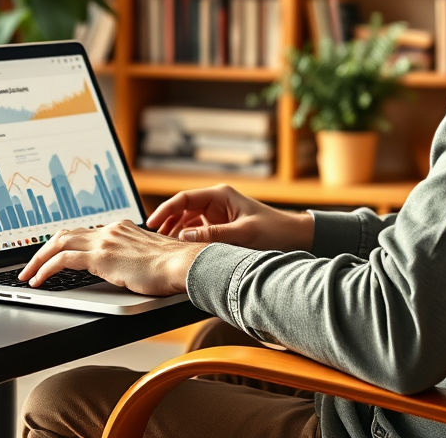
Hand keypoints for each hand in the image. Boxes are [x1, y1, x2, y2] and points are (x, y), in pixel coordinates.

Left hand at [17, 220, 206, 295]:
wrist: (185, 265)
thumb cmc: (174, 268)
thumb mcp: (149, 258)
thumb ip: (133, 258)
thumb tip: (127, 270)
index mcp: (121, 228)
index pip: (83, 232)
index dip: (63, 243)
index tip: (52, 255)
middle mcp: (110, 230)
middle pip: (65, 234)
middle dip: (43, 250)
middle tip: (31, 266)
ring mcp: (105, 241)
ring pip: (58, 243)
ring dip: (38, 259)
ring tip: (28, 275)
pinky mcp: (101, 257)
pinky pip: (62, 260)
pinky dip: (46, 269)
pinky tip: (38, 280)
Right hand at [146, 185, 314, 251]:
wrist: (294, 236)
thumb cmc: (273, 230)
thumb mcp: (243, 233)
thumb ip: (213, 235)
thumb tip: (185, 236)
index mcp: (220, 195)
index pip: (184, 198)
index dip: (165, 210)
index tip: (152, 223)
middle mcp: (216, 202)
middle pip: (182, 209)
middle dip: (167, 222)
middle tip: (153, 239)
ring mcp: (217, 214)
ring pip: (188, 221)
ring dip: (176, 232)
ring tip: (164, 247)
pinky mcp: (220, 227)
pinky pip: (197, 231)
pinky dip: (187, 239)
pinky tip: (180, 250)